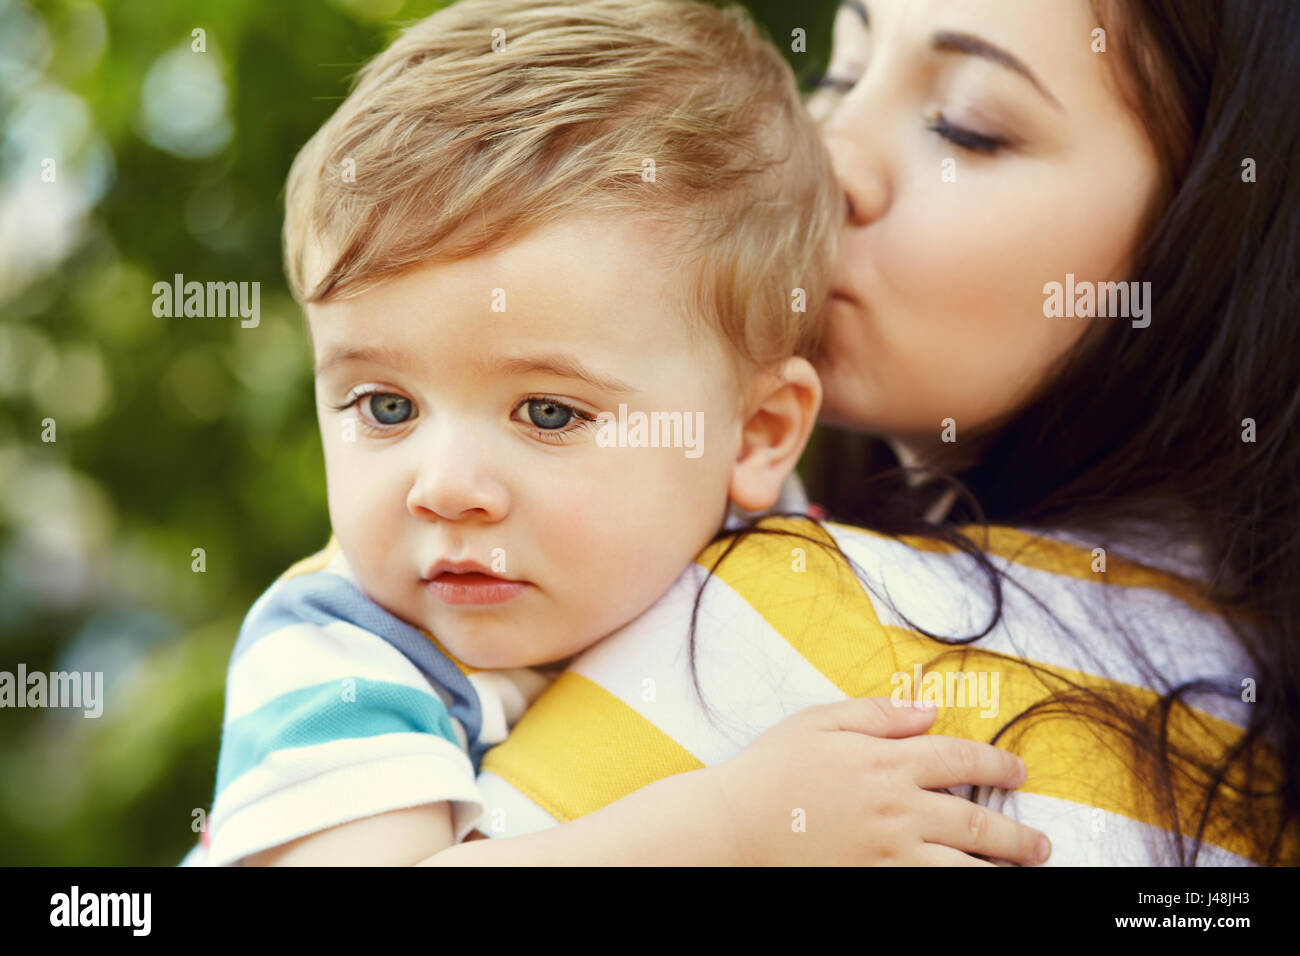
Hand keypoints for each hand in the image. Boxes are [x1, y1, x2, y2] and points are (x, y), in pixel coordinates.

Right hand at [708, 697, 1050, 865]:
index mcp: (887, 761)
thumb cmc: (771, 770)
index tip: (1017, 770)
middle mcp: (898, 808)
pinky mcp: (875, 881)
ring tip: (1023, 871)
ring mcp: (889, 852)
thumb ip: (879, 714)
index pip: (961, 758)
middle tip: (1038, 844)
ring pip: (965, 867)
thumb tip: (930, 709)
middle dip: (1016, 834)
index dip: (997, 763)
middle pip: (977, 821)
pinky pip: (932, 889)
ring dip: (1001, 869)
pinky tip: (973, 886)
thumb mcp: (819, 720)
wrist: (733, 826)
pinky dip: (959, 888)